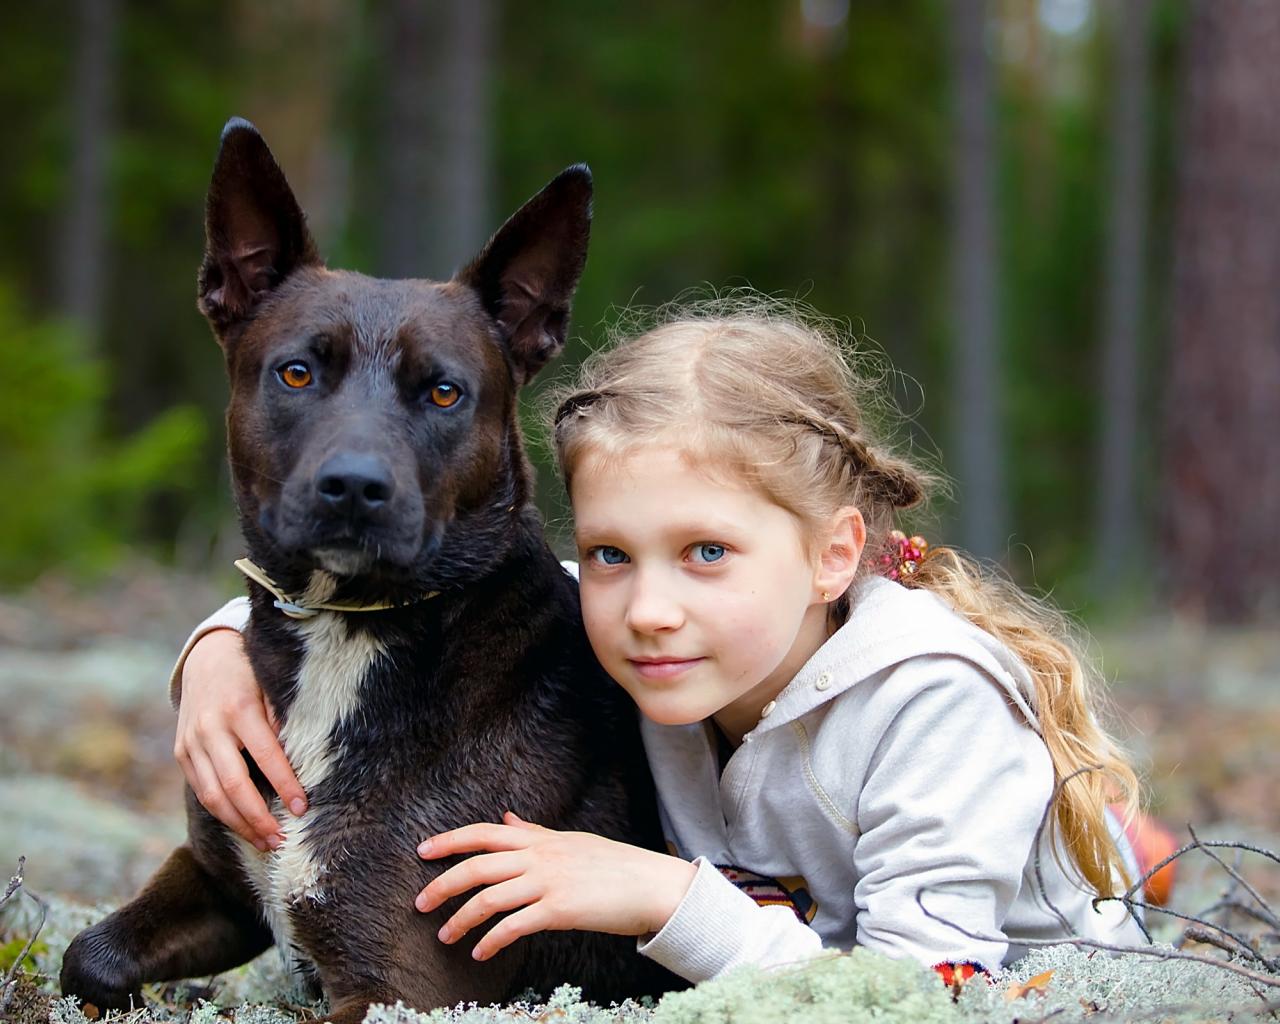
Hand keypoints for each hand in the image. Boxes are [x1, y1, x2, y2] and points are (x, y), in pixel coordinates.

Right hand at [173, 628, 305, 848]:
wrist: (206, 657)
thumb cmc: (251, 673)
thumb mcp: (271, 686)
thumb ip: (283, 719)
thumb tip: (299, 760)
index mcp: (239, 709)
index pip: (266, 756)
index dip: (285, 785)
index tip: (302, 808)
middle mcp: (210, 728)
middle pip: (233, 785)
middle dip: (257, 818)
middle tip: (280, 841)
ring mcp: (190, 742)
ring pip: (211, 795)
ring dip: (238, 824)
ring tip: (264, 843)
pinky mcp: (181, 752)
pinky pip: (199, 790)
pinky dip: (221, 811)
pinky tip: (242, 825)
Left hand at [415, 811, 695, 960]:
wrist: (651, 885)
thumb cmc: (612, 865)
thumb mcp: (570, 842)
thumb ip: (533, 833)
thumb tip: (505, 819)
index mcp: (539, 840)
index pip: (484, 834)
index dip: (450, 840)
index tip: (422, 851)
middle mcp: (539, 857)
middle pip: (477, 866)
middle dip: (442, 885)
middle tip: (419, 904)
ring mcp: (548, 883)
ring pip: (489, 898)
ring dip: (461, 920)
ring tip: (446, 937)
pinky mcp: (559, 910)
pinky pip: (514, 926)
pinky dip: (491, 941)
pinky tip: (480, 953)